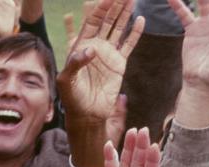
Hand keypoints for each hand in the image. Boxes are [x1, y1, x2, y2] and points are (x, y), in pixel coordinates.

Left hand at [58, 0, 142, 124]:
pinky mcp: (120, 63)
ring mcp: (109, 53)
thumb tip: (91, 49)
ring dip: (125, 14)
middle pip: (107, 20)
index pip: (91, 21)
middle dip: (114, 6)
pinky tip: (141, 20)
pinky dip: (135, 32)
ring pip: (119, 28)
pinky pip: (129, 44)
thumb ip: (75, 63)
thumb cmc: (72, 97)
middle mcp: (96, 45)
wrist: (88, 113)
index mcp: (81, 45)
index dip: (99, 8)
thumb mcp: (67, 80)